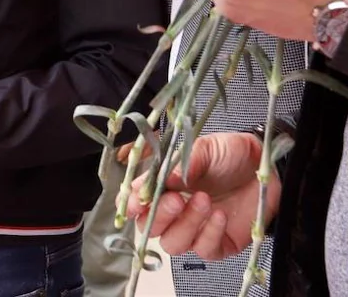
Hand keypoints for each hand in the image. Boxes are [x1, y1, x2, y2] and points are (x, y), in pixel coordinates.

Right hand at [127, 132, 278, 259]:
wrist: (267, 165)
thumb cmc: (230, 153)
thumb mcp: (202, 148)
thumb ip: (180, 163)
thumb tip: (161, 178)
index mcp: (162, 187)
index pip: (136, 203)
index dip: (131, 205)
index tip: (136, 202)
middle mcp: (175, 212)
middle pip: (151, 228)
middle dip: (160, 216)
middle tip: (175, 199)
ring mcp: (196, 229)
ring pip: (174, 244)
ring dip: (186, 225)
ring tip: (204, 201)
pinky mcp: (219, 244)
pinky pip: (205, 250)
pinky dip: (210, 233)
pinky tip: (219, 215)